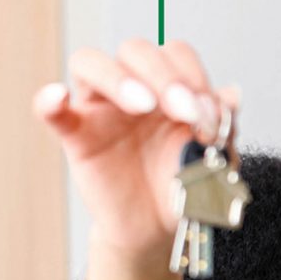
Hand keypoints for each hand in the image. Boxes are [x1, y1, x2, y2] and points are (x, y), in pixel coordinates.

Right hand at [30, 39, 239, 252]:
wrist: (158, 229)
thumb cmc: (183, 187)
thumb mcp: (214, 157)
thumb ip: (223, 127)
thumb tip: (231, 95)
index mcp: (168, 85)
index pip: (174, 53)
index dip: (193, 75)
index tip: (209, 116)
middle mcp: (132, 87)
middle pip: (135, 50)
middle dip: (164, 75)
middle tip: (185, 111)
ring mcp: (100, 108)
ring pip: (92, 64)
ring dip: (119, 77)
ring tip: (143, 105)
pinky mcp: (75, 136)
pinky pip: (51, 111)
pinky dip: (49, 100)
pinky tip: (58, 97)